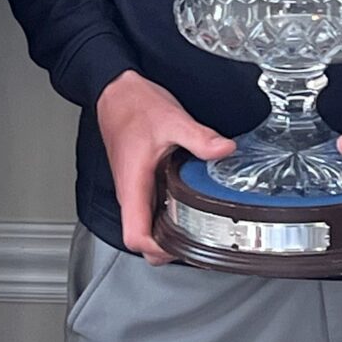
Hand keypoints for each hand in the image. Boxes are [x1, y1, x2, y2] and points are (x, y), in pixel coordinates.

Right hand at [95, 71, 235, 262]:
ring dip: (166, 233)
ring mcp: (133, 188)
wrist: (116, 91)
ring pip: (144, 226)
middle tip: (195, 241)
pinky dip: (165, 216)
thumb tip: (224, 150)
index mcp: (133, 184)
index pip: (135, 236)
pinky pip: (149, 210)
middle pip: (140, 240)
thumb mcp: (172, 120)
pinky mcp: (138, 181)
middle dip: (165, 249)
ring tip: (194, 227)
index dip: (157, 250)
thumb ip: (200, 138)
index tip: (181, 246)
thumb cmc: (134, 106)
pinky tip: (185, 204)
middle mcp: (129, 192)